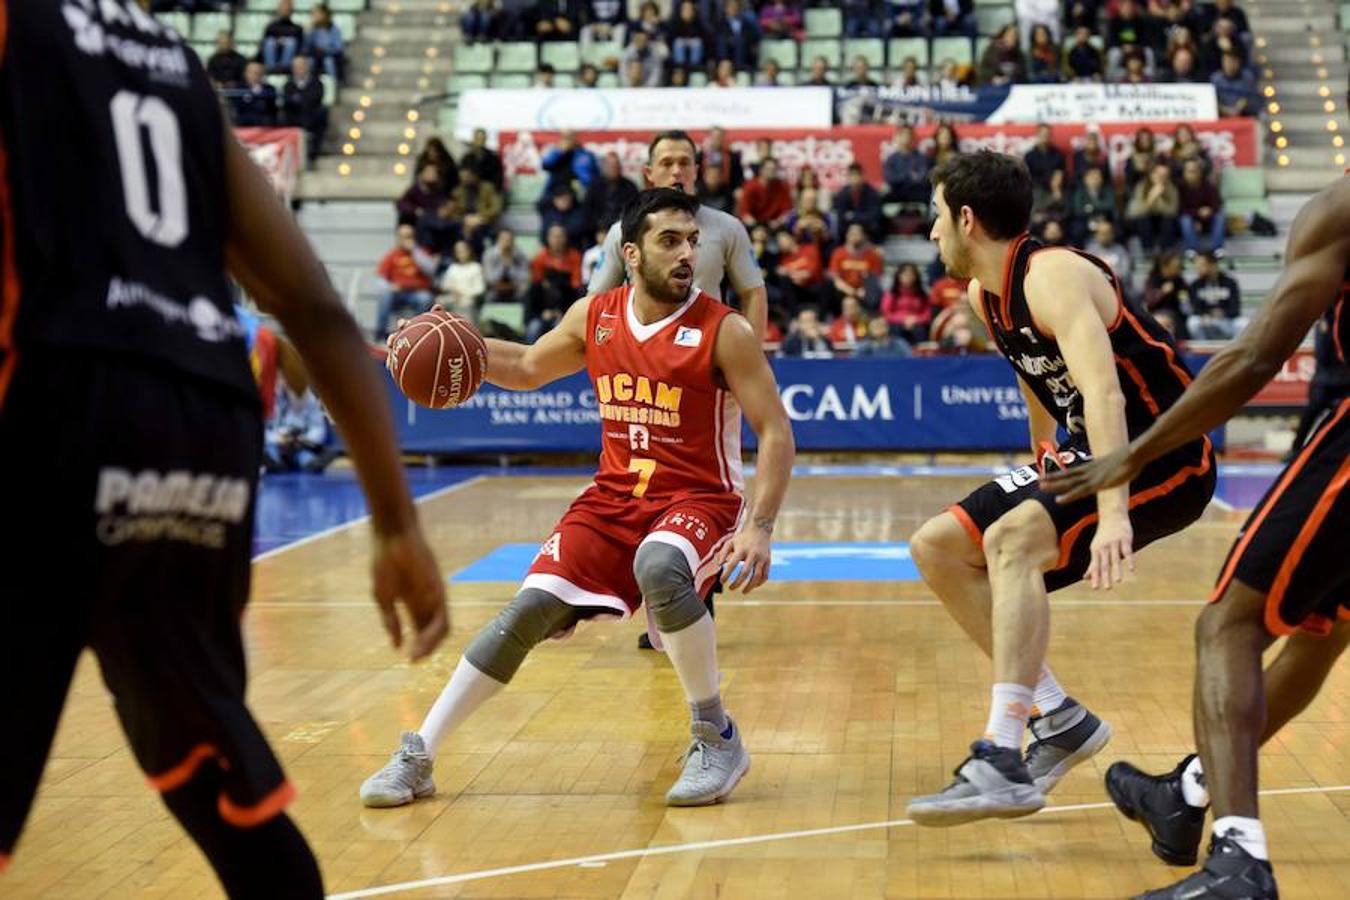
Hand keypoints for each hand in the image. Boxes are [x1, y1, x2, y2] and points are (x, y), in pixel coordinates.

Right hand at [371, 526, 448, 659]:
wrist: (393, 538)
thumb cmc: (384, 562)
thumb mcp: (383, 597)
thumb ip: (390, 621)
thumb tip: (395, 645)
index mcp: (412, 603)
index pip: (420, 630)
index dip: (416, 645)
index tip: (407, 659)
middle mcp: (426, 602)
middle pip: (432, 632)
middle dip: (425, 649)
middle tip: (414, 660)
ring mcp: (434, 597)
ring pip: (440, 628)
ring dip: (431, 644)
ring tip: (418, 654)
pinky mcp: (438, 591)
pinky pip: (442, 616)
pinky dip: (434, 632)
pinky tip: (422, 640)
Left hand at [714, 522, 772, 593]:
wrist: (760, 529)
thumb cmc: (742, 538)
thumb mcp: (730, 542)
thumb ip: (723, 553)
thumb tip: (718, 565)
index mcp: (742, 549)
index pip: (732, 564)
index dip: (726, 574)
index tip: (721, 581)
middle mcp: (752, 554)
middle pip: (745, 572)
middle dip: (737, 583)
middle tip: (730, 588)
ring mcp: (762, 558)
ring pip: (757, 576)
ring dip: (750, 586)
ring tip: (743, 592)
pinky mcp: (768, 560)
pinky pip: (765, 575)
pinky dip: (760, 582)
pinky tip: (753, 586)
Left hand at [1041, 446, 1142, 503]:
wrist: (1134, 454)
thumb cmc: (1129, 459)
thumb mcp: (1116, 464)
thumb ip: (1109, 468)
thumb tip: (1110, 470)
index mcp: (1092, 467)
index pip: (1072, 471)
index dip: (1059, 474)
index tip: (1047, 476)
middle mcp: (1089, 471)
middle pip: (1067, 475)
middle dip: (1052, 478)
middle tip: (1037, 481)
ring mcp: (1092, 478)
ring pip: (1069, 483)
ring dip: (1054, 485)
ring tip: (1040, 487)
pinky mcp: (1097, 485)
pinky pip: (1079, 492)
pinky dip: (1068, 496)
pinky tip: (1058, 500)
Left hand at [1086, 511, 1133, 589]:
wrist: (1112, 515)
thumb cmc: (1103, 535)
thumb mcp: (1096, 548)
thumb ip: (1093, 564)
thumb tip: (1086, 578)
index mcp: (1096, 550)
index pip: (1095, 566)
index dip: (1095, 577)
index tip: (1095, 588)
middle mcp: (1104, 547)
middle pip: (1105, 564)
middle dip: (1105, 576)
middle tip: (1106, 588)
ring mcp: (1114, 543)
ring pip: (1115, 558)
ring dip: (1117, 570)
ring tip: (1118, 581)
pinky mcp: (1125, 539)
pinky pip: (1127, 551)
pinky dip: (1129, 560)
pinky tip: (1132, 569)